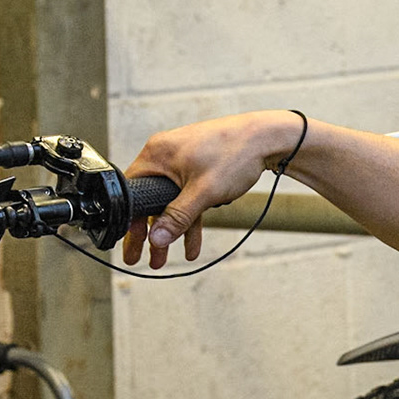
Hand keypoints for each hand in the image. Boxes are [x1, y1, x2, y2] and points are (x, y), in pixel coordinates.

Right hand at [121, 111, 303, 268]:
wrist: (267, 138)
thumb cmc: (234, 154)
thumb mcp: (203, 192)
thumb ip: (177, 217)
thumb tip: (156, 240)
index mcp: (156, 154)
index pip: (131, 191)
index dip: (130, 221)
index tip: (131, 245)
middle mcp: (164, 155)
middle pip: (149, 200)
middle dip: (149, 234)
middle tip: (140, 260)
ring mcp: (180, 161)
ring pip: (170, 202)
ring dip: (170, 230)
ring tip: (164, 260)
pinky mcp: (196, 167)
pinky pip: (186, 196)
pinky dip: (189, 218)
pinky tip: (191, 244)